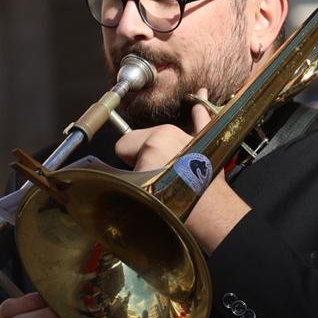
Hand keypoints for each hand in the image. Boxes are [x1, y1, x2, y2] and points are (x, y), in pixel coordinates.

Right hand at [114, 100, 249, 251]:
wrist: (209, 220)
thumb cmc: (172, 207)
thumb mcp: (133, 192)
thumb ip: (117, 177)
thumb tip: (108, 173)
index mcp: (154, 140)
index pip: (123, 145)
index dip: (125, 165)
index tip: (134, 179)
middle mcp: (174, 133)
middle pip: (143, 140)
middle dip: (142, 159)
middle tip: (152, 183)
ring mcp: (193, 138)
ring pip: (165, 135)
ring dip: (162, 149)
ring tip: (169, 174)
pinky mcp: (209, 146)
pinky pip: (205, 120)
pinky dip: (202, 110)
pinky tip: (202, 97)